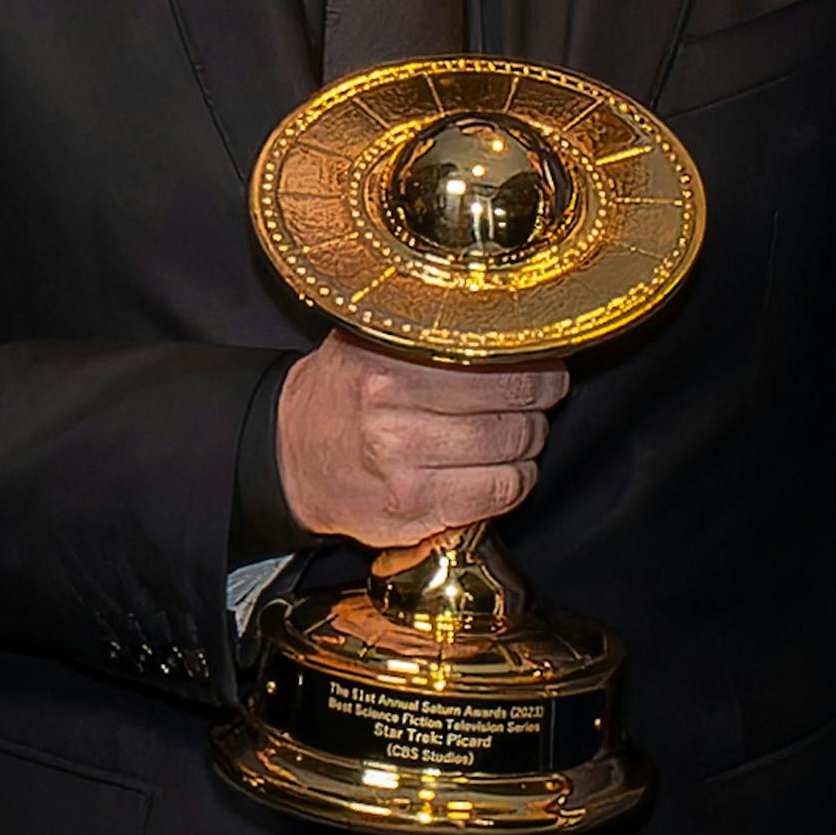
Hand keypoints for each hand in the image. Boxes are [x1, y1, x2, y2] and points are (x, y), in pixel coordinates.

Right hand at [274, 335, 559, 553]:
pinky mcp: (414, 512)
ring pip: (511, 450)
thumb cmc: (341, 394)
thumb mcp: (369, 341)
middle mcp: (392, 415)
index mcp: (385, 363)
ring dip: (530, 443)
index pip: (496, 359)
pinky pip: (497, 494)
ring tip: (519, 433)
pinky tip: (505, 471)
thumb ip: (429, 329)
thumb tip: (510, 322)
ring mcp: (404, 469)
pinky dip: (516, 482)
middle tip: (538, 397)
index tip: (545, 365)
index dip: (537, 364)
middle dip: (539, 401)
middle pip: (513, 404)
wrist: (290, 456)